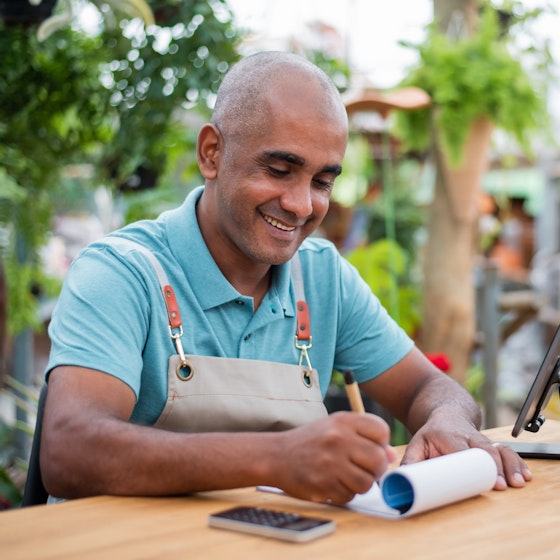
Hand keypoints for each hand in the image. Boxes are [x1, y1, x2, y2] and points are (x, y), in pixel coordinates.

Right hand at [272, 411, 397, 504]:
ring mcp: (330, 463)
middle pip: (378, 460)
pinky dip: (345, 493)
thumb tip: (392, 455)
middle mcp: (338, 439)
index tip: (371, 447)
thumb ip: (364, 437)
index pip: (381, 430)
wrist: (276, 455)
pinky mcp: (323, 485)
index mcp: (343, 421)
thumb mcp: (335, 427)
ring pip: (367, 482)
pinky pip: (349, 496)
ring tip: (348, 476)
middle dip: (375, 468)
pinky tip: (333, 483)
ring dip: (361, 483)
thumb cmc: (311, 441)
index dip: (381, 442)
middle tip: (364, 468)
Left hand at [401, 411, 531, 489]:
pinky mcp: (491, 444)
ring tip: (518, 482)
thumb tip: (398, 484)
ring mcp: (481, 439)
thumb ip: (411, 463)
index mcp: (448, 435)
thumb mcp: (417, 443)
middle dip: (495, 467)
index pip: (462, 448)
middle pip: (485, 449)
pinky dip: (516, 462)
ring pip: (499, 450)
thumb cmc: (431, 434)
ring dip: (509, 465)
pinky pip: (507, 450)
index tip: (483, 477)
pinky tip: (524, 476)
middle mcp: (468, 436)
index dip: (473, 461)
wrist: (446, 414)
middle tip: (502, 485)